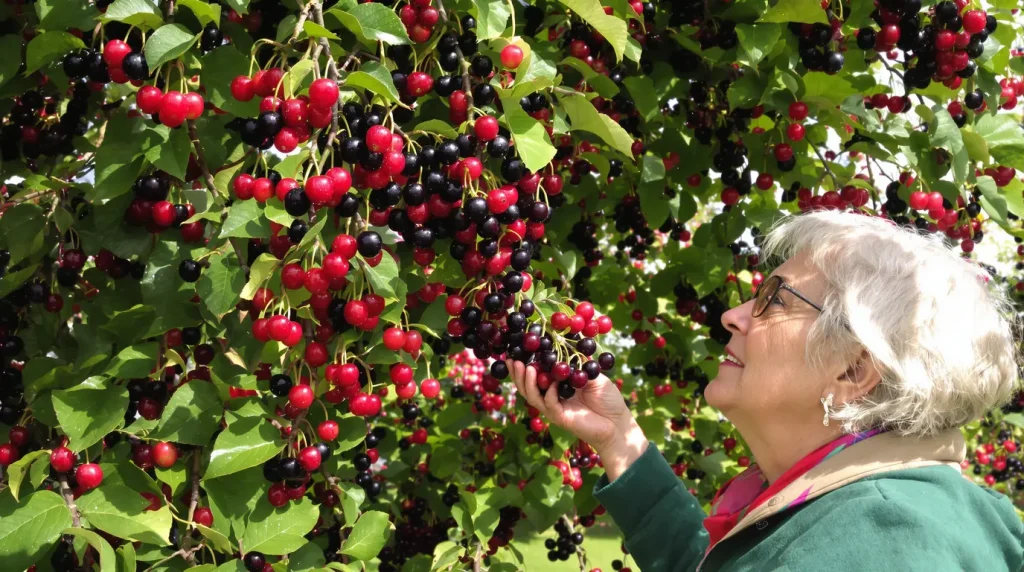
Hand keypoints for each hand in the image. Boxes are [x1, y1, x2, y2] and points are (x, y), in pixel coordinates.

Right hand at [506, 359, 648, 480]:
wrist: (619, 424)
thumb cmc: (608, 400)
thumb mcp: (594, 376)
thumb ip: (578, 366)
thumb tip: (565, 348)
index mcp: (558, 387)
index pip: (537, 375)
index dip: (526, 366)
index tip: (518, 352)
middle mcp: (553, 397)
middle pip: (528, 387)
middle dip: (519, 374)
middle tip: (513, 360)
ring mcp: (555, 409)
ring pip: (533, 397)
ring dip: (528, 382)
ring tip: (526, 368)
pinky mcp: (560, 418)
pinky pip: (549, 404)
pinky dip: (549, 393)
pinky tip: (553, 383)